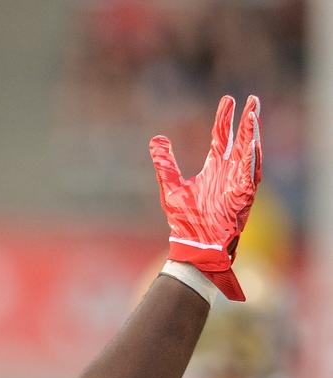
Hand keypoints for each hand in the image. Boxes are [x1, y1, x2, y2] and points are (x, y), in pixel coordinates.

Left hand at [150, 94, 261, 300]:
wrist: (193, 246)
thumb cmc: (185, 220)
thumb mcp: (170, 186)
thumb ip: (165, 163)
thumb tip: (156, 139)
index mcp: (214, 169)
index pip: (221, 138)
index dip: (225, 119)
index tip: (228, 99)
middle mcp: (229, 173)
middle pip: (241, 140)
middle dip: (247, 120)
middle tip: (252, 99)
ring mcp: (238, 184)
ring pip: (249, 154)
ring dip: (252, 135)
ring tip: (253, 115)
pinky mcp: (243, 198)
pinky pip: (249, 176)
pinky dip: (250, 160)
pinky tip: (252, 143)